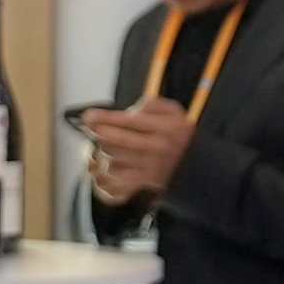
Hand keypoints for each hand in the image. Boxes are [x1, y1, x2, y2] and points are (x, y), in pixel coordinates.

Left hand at [80, 97, 194, 204]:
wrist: (195, 165)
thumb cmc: (179, 134)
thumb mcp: (174, 111)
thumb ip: (153, 104)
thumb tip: (130, 111)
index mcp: (164, 128)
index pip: (129, 121)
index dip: (106, 118)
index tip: (89, 115)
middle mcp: (156, 147)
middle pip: (118, 140)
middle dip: (99, 131)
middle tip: (90, 125)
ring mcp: (149, 165)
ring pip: (114, 156)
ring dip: (104, 147)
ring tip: (104, 140)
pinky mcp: (143, 179)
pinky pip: (117, 173)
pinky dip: (109, 165)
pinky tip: (111, 157)